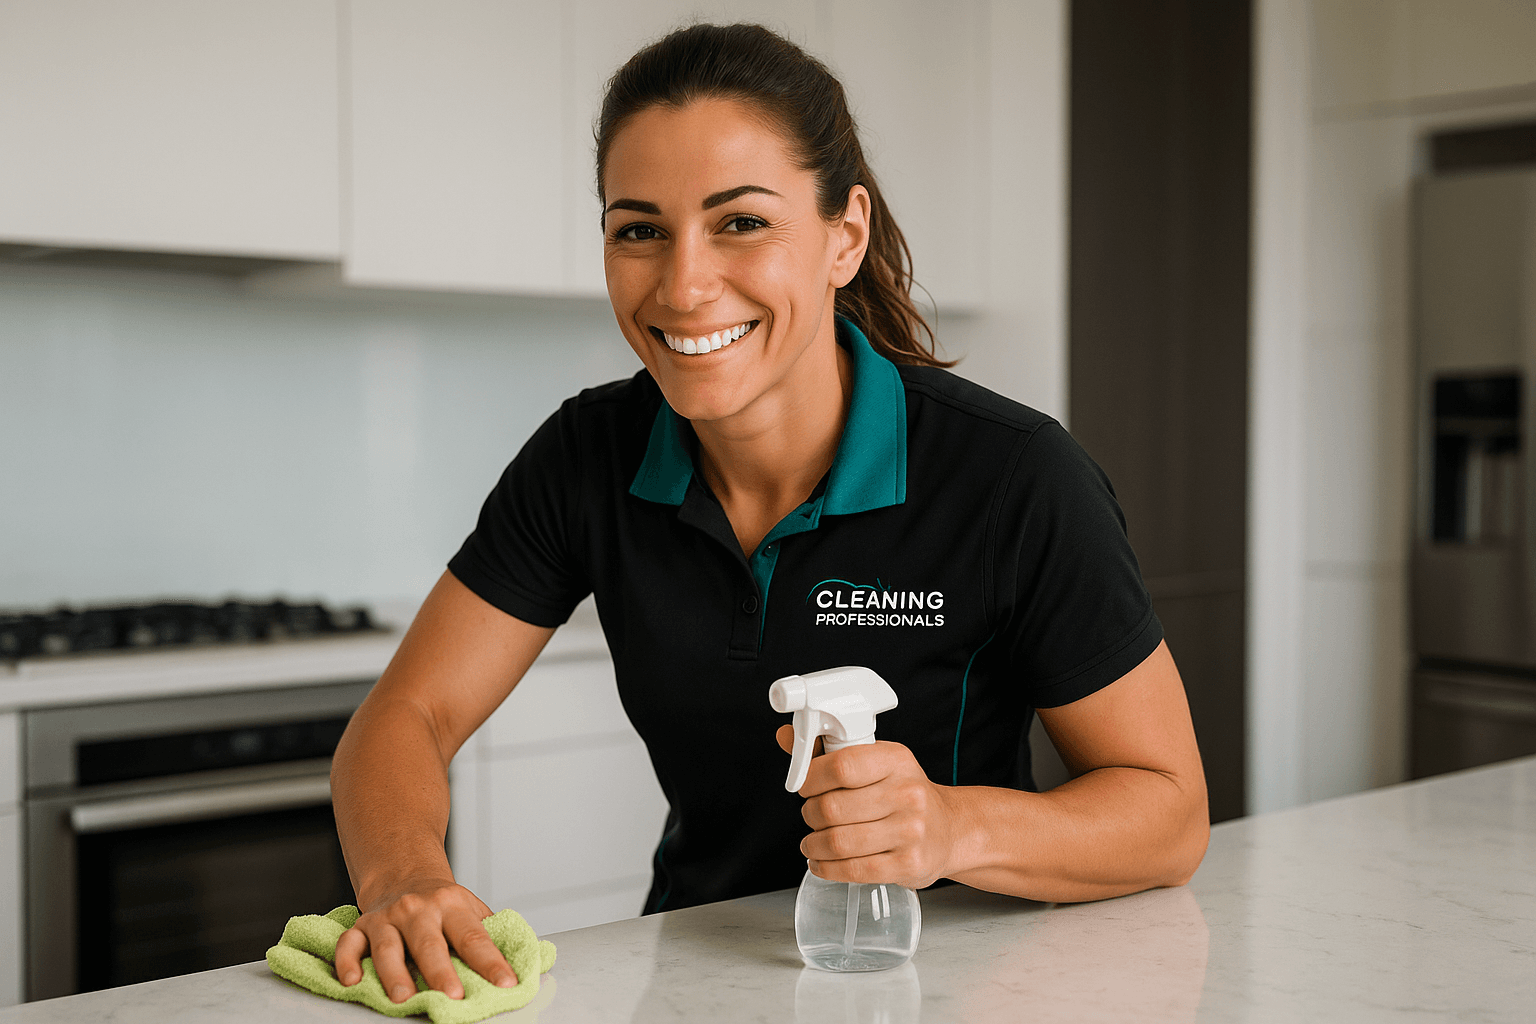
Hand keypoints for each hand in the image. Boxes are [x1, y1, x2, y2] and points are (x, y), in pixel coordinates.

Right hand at [333, 877, 516, 1001]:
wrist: (404, 874)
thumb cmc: (442, 904)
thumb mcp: (470, 908)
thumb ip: (489, 932)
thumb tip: (526, 960)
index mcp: (452, 905)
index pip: (474, 936)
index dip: (491, 961)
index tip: (506, 982)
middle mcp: (418, 910)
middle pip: (430, 943)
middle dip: (441, 971)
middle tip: (453, 994)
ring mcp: (388, 917)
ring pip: (388, 946)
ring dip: (395, 973)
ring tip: (403, 997)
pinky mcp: (362, 925)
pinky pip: (349, 943)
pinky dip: (347, 961)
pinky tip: (351, 980)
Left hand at [775, 725, 960, 889]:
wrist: (949, 829)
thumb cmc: (903, 793)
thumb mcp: (875, 762)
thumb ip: (828, 752)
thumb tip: (785, 736)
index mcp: (896, 760)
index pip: (841, 765)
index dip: (811, 778)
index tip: (805, 786)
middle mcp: (907, 794)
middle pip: (832, 807)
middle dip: (810, 814)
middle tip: (811, 816)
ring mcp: (910, 831)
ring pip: (838, 842)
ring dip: (814, 844)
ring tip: (813, 841)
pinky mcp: (907, 864)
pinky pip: (853, 870)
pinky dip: (827, 868)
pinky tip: (822, 861)